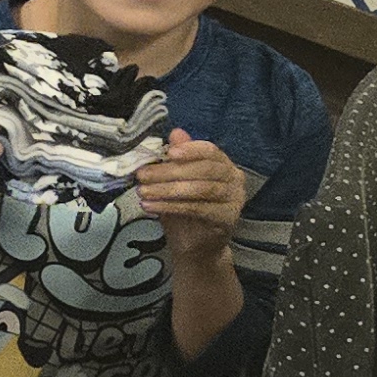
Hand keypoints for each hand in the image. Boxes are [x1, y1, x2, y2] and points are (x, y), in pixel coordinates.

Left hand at [134, 131, 257, 262]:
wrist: (196, 245)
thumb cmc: (185, 208)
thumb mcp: (176, 181)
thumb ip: (177, 159)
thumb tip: (175, 132)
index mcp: (223, 164)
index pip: (211, 151)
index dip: (190, 149)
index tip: (167, 152)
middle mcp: (234, 179)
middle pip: (203, 170)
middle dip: (169, 171)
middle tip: (142, 175)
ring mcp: (234, 200)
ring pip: (200, 189)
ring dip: (167, 189)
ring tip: (142, 192)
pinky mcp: (228, 219)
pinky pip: (198, 209)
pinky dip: (171, 206)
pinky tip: (151, 206)